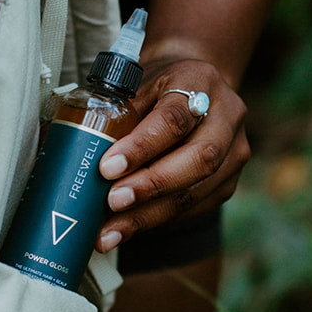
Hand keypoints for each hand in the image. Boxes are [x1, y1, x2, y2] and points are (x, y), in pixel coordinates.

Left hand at [95, 57, 249, 251]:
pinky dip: (157, 220)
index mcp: (199, 81)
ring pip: (197, 191)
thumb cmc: (156, 86)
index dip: (141, 146)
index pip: (174, 118)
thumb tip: (77, 155)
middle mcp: (227, 115)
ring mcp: (234, 151)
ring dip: (150, 214)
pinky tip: (127, 228)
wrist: (192, 87)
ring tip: (111, 230)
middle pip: (199, 159)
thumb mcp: (134, 85)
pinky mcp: (228, 181)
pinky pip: (195, 208)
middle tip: (112, 202)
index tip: (108, 167)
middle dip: (152, 185)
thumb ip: (116, 114)